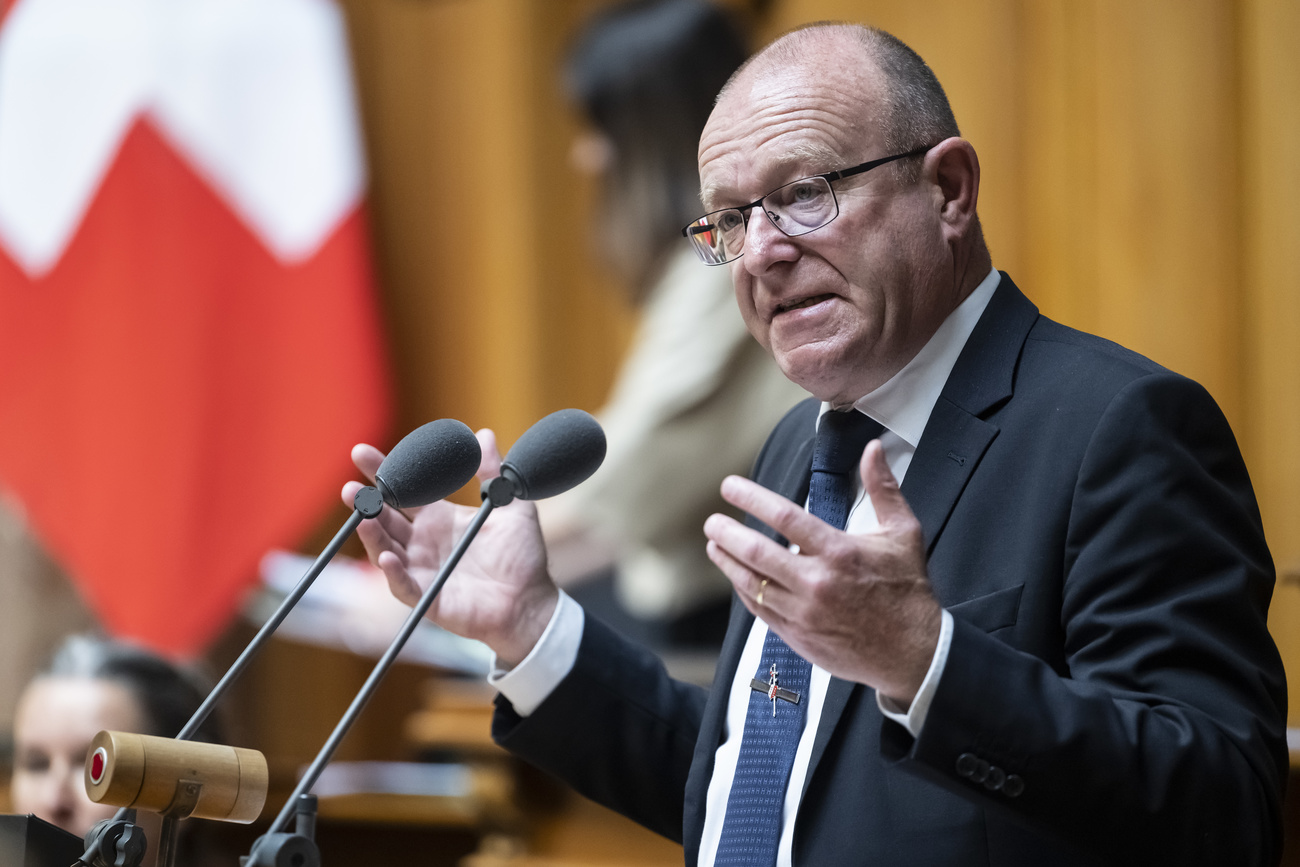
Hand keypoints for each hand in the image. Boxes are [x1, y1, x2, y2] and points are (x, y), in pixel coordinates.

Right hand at [342, 429, 557, 666]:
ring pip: (386, 549)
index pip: (406, 491)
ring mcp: (422, 570)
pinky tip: (387, 556)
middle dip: (367, 502)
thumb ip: (493, 473)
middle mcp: (423, 542)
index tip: (361, 453)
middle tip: (350, 487)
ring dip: (372, 534)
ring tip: (362, 516)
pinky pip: (404, 585)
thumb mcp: (510, 507)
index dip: (384, 473)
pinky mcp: (428, 598)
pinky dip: (394, 572)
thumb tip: (483, 435)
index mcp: (440, 518)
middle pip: (387, 518)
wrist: (531, 601)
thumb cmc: (521, 556)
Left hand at [703, 439, 941, 705]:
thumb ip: (884, 488)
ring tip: (714, 545)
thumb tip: (873, 449)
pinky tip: (737, 576)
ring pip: (752, 583)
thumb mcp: (903, 533)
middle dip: (728, 534)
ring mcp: (804, 613)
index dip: (752, 499)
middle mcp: (817, 583)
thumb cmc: (908, 591)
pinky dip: (744, 590)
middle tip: (712, 522)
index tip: (730, 487)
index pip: (785, 518)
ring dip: (728, 562)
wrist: (914, 654)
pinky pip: (760, 610)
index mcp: (840, 553)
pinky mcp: (798, 636)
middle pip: (757, 553)